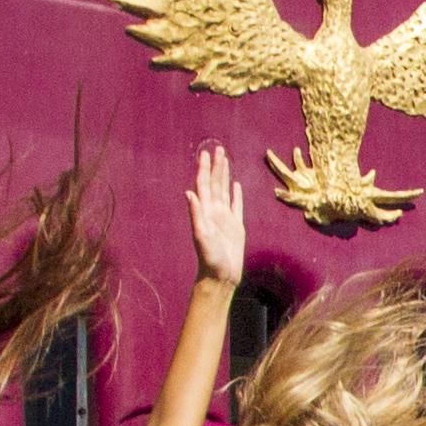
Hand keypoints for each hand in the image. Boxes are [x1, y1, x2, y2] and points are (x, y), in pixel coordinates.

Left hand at [185, 144, 246, 288]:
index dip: (205, 169)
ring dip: (224, 175)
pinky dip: (236, 194)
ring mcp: (225, 218)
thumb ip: (196, 214)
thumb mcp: (201, 236)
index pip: (204, 185)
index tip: (206, 153)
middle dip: (216, 166)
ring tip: (225, 160)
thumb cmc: (210, 259)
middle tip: (218, 149)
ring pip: (224, 191)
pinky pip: (236, 206)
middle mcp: (214, 212)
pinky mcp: (236, 226)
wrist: (220, 276)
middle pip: (215, 184)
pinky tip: (236, 185)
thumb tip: (189, 192)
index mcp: (205, 212)